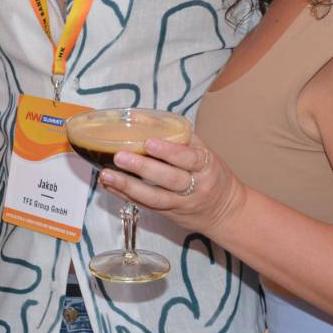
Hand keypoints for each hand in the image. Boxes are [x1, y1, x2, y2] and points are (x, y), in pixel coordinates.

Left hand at [97, 132, 245, 233]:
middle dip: (143, 168)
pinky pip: (146, 206)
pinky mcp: (168, 214)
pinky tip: (109, 185)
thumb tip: (143, 118)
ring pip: (155, 198)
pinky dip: (125, 195)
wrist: (224, 211)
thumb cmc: (210, 174)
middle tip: (119, 156)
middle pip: (169, 179)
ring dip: (128, 186)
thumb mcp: (203, 152)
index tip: (148, 142)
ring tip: (107, 175)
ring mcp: (181, 203)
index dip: (169, 151)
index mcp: (206, 166)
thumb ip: (178, 137)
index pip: (190, 158)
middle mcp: (195, 187)